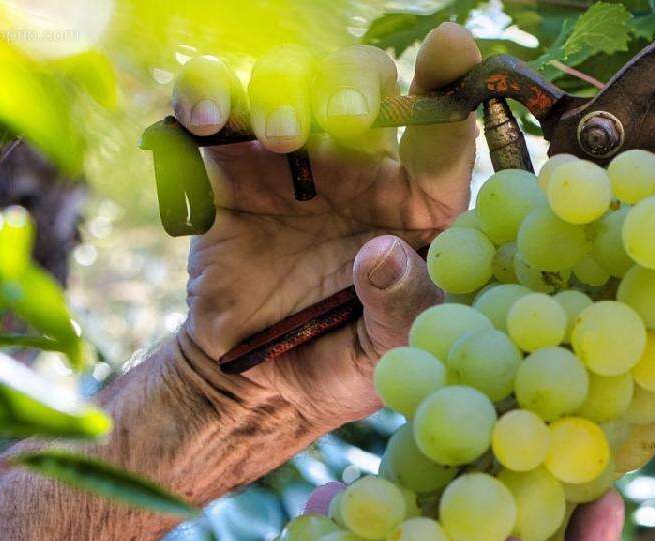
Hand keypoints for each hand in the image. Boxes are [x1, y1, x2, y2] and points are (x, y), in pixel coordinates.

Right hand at [169, 24, 479, 429]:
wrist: (259, 382)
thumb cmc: (344, 360)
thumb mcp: (389, 352)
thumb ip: (401, 308)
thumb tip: (383, 257)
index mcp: (418, 203)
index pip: (440, 138)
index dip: (449, 88)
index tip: (452, 45)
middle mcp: (359, 165)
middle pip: (364, 84)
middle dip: (356, 83)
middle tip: (347, 116)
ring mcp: (291, 159)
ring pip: (290, 80)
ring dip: (286, 90)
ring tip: (283, 137)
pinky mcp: (226, 166)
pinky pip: (213, 109)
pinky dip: (205, 95)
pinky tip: (203, 116)